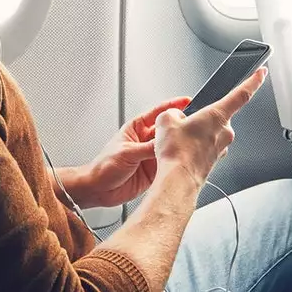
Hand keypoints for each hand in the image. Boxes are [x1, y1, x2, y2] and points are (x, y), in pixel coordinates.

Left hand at [72, 96, 192, 207]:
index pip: (157, 113)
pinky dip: (176, 164)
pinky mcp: (154, 171)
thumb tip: (165, 143)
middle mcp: (145, 141)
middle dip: (179, 129)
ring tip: (190, 147)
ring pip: (170, 148)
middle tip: (193, 127)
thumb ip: (148, 148)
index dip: (172, 106)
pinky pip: (169, 165)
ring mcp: (150, 156)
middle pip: (167, 131)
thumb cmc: (103, 167)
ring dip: (178, 148)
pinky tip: (182, 163)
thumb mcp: (127, 152)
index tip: (187, 101)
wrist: (98, 190)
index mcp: (136, 129)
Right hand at [154, 67, 266, 189]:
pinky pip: (205, 147)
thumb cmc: (177, 154)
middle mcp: (225, 132)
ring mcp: (221, 148)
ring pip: (210, 133)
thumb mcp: (166, 120)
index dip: (253, 81)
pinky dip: (194, 148)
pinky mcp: (215, 160)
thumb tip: (176, 118)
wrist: (178, 180)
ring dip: (196, 134)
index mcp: (218, 115)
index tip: (262, 74)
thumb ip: (174, 112)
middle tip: (182, 125)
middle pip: (216, 116)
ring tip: (178, 142)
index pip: (242, 94)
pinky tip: (181, 152)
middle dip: (201, 117)